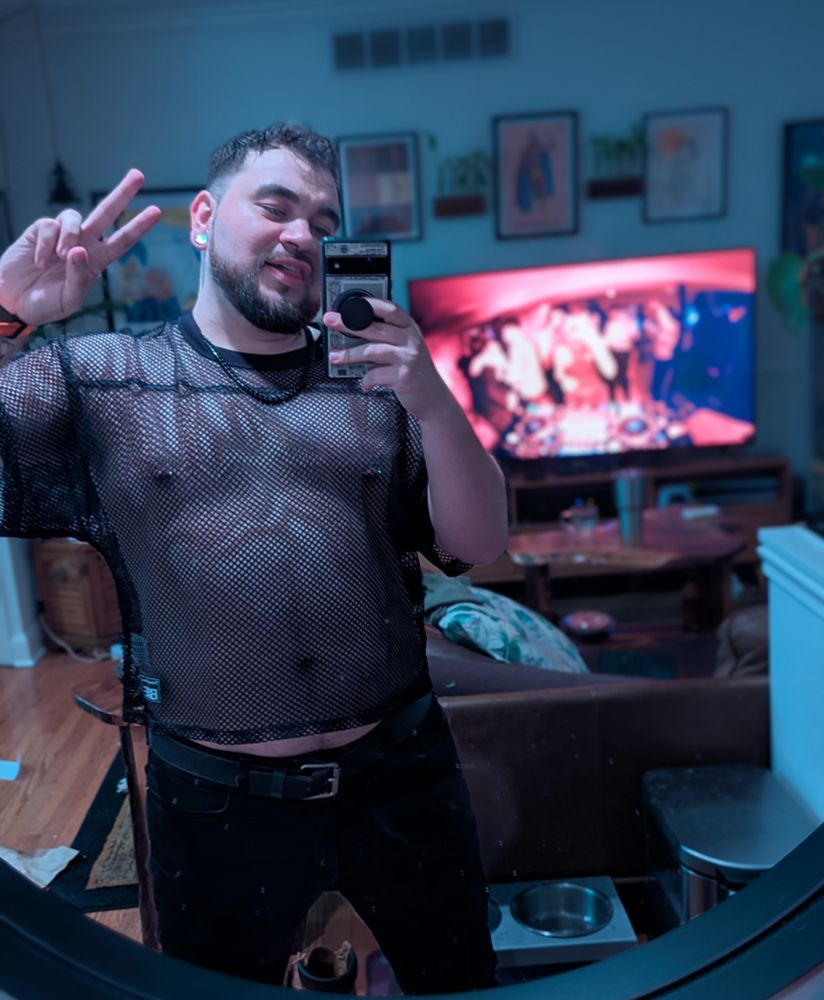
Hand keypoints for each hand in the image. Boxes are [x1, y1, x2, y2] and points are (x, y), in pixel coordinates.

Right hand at [0, 169, 161, 326]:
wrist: (15, 301)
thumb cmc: (46, 304)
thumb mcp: (69, 299)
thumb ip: (79, 277)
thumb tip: (80, 250)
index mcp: (97, 261)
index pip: (122, 241)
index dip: (138, 226)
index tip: (156, 211)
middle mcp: (83, 244)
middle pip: (105, 213)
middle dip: (122, 194)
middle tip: (138, 175)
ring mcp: (62, 235)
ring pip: (74, 217)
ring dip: (70, 235)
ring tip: (60, 257)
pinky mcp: (40, 231)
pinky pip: (49, 226)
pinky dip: (45, 244)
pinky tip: (40, 262)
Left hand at [325, 299, 450, 419]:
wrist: (433, 397)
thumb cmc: (413, 370)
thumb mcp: (406, 348)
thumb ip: (388, 337)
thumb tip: (352, 329)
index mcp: (410, 328)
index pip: (390, 309)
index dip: (369, 303)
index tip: (349, 303)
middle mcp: (411, 340)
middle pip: (375, 327)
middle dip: (348, 323)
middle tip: (330, 320)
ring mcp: (409, 357)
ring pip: (372, 350)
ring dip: (350, 354)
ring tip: (335, 357)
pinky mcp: (405, 376)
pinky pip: (376, 374)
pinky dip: (366, 380)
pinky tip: (364, 384)